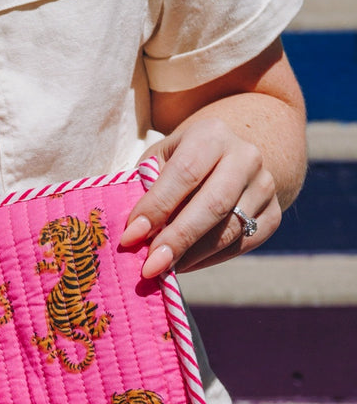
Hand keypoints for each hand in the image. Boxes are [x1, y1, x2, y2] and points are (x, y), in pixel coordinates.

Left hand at [120, 117, 281, 278]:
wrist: (227, 158)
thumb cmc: (181, 162)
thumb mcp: (160, 161)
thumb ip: (147, 189)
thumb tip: (136, 235)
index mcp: (212, 135)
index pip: (184, 173)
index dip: (156, 207)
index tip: (131, 236)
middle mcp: (246, 156)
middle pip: (213, 204)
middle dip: (178, 238)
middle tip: (150, 266)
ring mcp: (265, 185)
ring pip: (230, 229)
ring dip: (192, 254)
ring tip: (163, 268)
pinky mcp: (274, 213)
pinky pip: (243, 244)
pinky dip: (210, 259)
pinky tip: (185, 264)